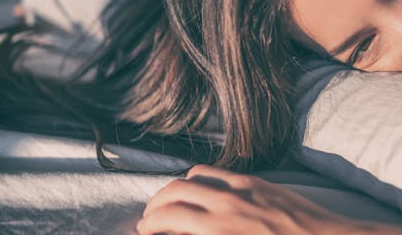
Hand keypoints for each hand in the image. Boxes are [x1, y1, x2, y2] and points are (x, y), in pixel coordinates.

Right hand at [136, 164, 350, 234]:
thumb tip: (184, 232)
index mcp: (219, 229)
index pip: (168, 217)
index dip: (149, 224)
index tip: (143, 230)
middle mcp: (227, 204)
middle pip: (174, 191)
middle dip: (155, 204)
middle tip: (150, 217)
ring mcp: (243, 188)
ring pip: (195, 174)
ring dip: (177, 186)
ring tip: (172, 201)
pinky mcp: (258, 181)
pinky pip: (220, 171)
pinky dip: (202, 178)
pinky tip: (204, 191)